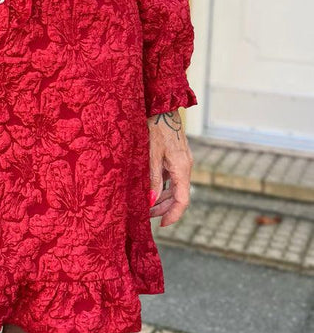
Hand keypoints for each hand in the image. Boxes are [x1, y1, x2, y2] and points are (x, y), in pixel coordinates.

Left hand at [147, 109, 192, 226]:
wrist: (162, 107)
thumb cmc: (155, 128)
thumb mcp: (151, 155)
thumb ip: (152, 179)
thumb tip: (151, 201)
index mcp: (182, 168)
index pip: (182, 200)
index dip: (173, 215)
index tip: (161, 226)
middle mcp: (186, 166)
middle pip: (179, 196)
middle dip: (164, 209)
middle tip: (147, 217)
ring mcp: (182, 162)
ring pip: (176, 188)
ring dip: (163, 199)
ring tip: (147, 207)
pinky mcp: (177, 157)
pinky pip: (173, 178)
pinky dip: (163, 187)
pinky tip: (150, 190)